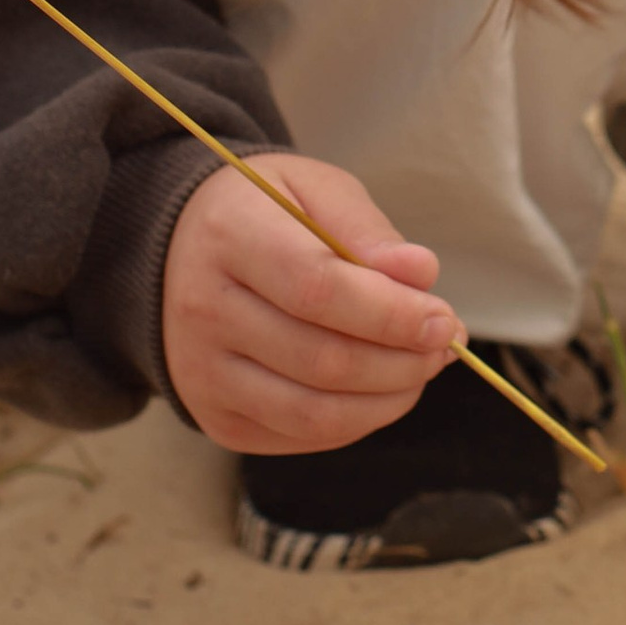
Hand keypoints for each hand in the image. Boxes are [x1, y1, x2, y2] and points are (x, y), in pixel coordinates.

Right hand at [161, 152, 458, 455]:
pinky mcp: (216, 418)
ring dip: (386, 399)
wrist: (182, 251)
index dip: (389, 313)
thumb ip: (366, 230)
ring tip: (421, 368)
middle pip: (320, 359)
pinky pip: (300, 435)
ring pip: (313, 412)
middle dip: (400, 361)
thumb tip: (420, 275)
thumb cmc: (265, 213)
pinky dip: (356, 421)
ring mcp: (202, 373)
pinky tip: (382, 389)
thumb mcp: (314, 188)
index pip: (316, 289)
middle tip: (443, 344)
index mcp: (228, 236)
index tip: (442, 319)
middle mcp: (203, 311)